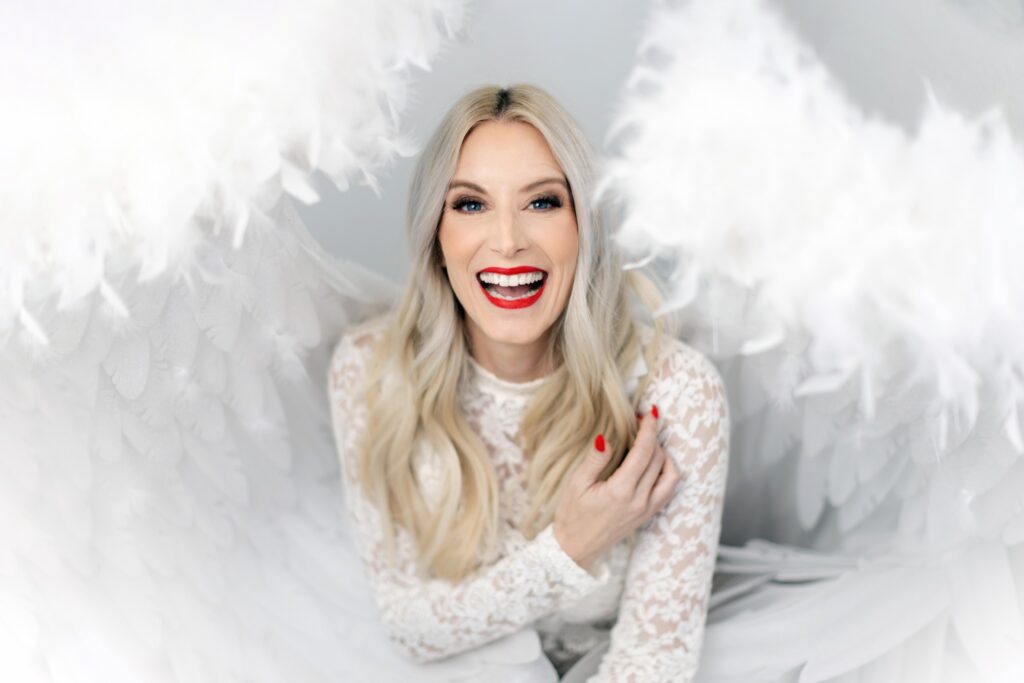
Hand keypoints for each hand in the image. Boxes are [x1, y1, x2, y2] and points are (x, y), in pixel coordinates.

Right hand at [552, 406, 681, 571]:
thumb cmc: (572, 516)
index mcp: (620, 491)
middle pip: (658, 460)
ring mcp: (646, 509)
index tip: (648, 412)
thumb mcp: (576, 485)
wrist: (575, 548)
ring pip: (670, 475)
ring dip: (664, 455)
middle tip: (641, 423)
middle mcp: (639, 501)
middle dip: (653, 437)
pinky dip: (667, 472)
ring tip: (649, 444)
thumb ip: (595, 460)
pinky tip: (654, 464)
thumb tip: (607, 437)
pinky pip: (668, 490)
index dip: (648, 429)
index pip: (643, 452)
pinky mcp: (648, 515)